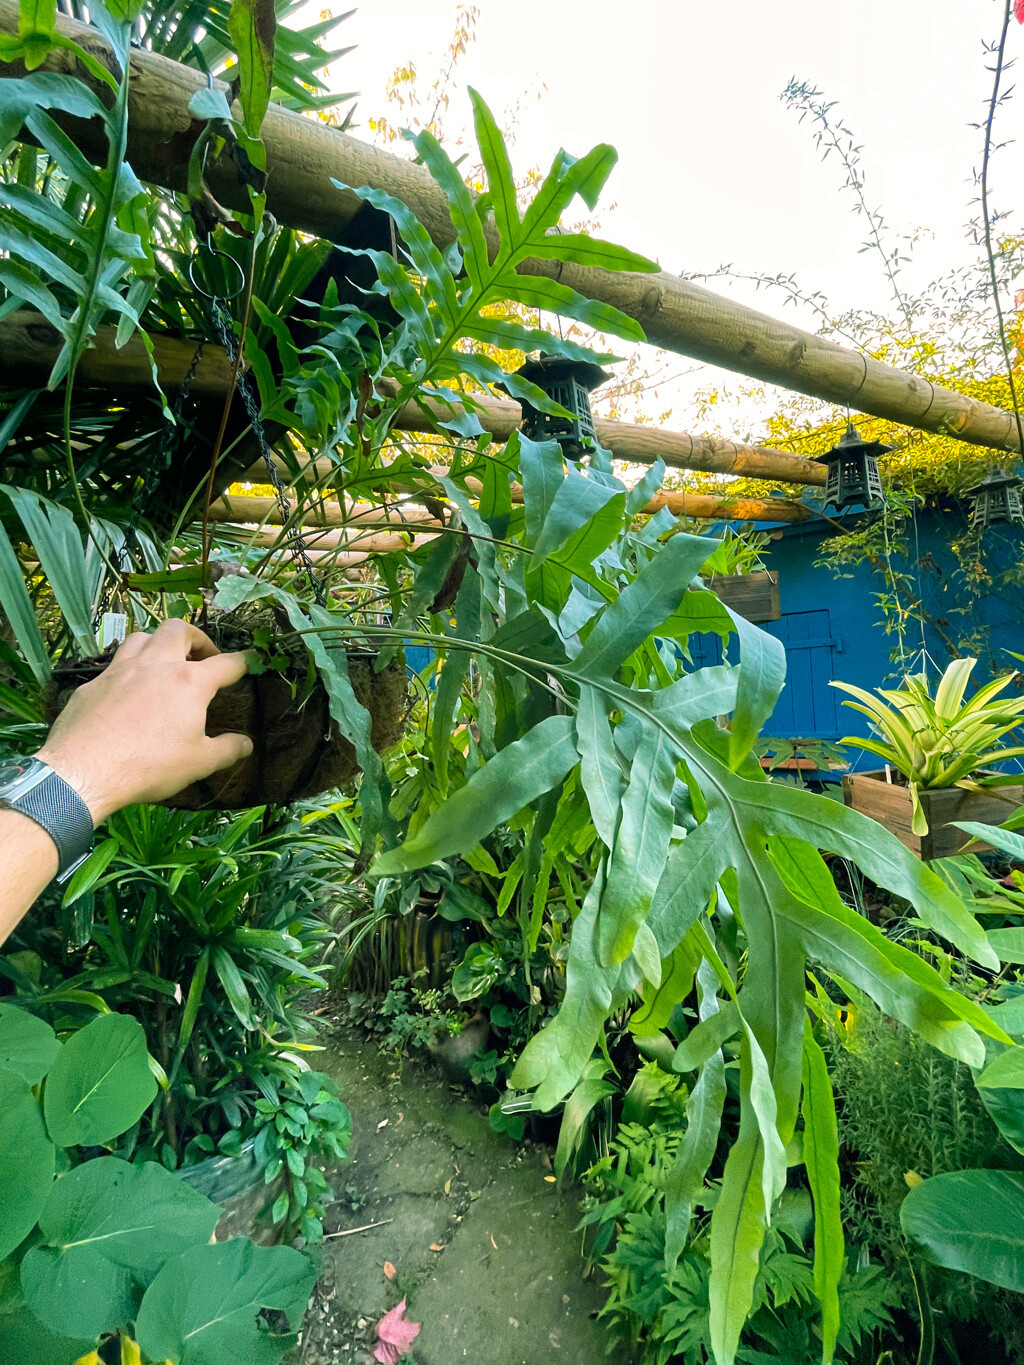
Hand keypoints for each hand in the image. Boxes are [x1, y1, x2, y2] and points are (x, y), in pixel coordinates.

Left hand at [36, 620, 252, 822]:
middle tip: (203, 657)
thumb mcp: (198, 763)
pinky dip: (128, 670)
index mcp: (188, 682)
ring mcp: (120, 670)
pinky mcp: (93, 684)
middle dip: (196, 637)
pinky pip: (114, 665)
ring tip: (164, 663)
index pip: (226, 664)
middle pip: (179, 629)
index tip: (254, 659)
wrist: (83, 770)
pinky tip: (128, 692)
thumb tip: (246, 744)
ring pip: (142, 636)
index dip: (245, 661)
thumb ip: (227, 750)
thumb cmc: (148, 766)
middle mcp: (155, 665)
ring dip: (158, 643)